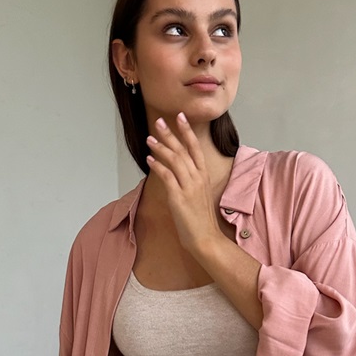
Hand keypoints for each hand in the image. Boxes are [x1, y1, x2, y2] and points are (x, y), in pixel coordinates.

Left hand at [145, 114, 224, 254]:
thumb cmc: (201, 220)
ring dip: (161, 147)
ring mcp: (189, 187)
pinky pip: (167, 176)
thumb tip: (173, 171)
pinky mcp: (179, 197)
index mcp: (204, 176)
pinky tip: (150, 160)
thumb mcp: (198, 195)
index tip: (180, 116)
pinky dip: (158, 166)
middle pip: (183, 150)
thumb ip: (188, 181)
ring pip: (175, 160)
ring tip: (150, 138)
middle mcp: (198, 178)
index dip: (187, 131)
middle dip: (170, 134)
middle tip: (159, 121)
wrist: (205, 238)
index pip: (195, 147)